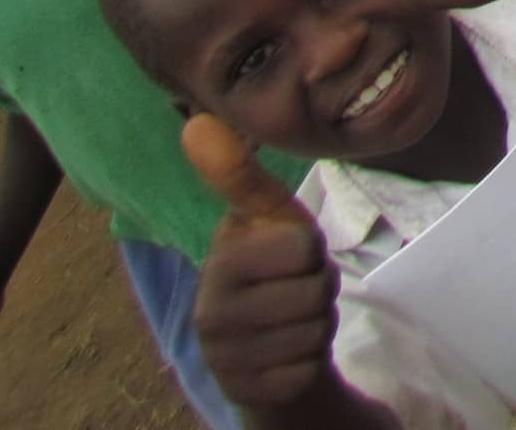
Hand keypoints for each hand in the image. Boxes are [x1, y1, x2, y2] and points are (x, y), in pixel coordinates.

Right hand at [184, 116, 338, 413]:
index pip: (303, 247)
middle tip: (293, 290)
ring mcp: (226, 359)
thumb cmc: (271, 269)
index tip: (289, 255)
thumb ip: (238, 174)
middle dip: (319, 288)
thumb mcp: (265, 216)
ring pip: (316, 331)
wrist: (264, 348)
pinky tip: (287, 354)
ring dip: (318, 324)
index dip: (310, 249)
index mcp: (220, 263)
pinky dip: (310, 361)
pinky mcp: (247, 393)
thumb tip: (197, 121)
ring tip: (292, 319)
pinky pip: (308, 368)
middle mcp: (210, 313)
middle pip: (316, 290)